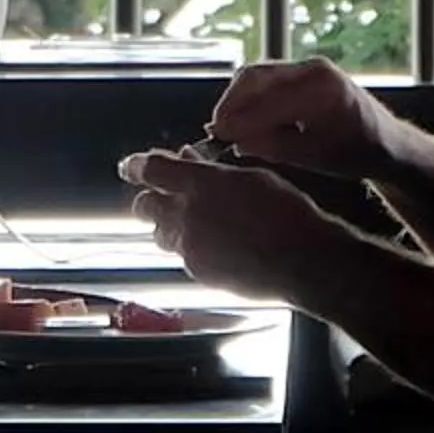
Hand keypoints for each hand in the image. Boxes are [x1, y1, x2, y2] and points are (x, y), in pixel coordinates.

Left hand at [119, 148, 340, 300]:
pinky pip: (183, 257)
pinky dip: (191, 249)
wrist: (303, 262)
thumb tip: (189, 160)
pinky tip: (217, 247)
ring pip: (161, 234)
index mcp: (201, 184)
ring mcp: (190, 247)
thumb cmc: (287, 214)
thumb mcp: (252, 178)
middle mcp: (187, 215)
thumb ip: (213, 171)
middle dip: (149, 200)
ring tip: (193, 224)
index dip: (137, 166)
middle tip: (161, 197)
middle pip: (145, 206)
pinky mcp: (198, 272)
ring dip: (169, 226)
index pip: (152, 170)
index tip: (129, 166)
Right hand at [206, 58, 400, 180]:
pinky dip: (251, 96)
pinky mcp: (303, 71)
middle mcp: (314, 69)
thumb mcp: (313, 157)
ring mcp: (308, 67)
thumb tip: (234, 140)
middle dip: (231, 103)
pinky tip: (244, 119)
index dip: (239, 118)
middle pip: (256, 77)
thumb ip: (273, 146)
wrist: (385, 141)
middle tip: (217, 130)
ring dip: (238, 98)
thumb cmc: (354, 153)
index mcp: (322, 90)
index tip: (218, 135)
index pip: (268, 101)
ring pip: (258, 75)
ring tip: (226, 126)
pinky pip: (267, 78)